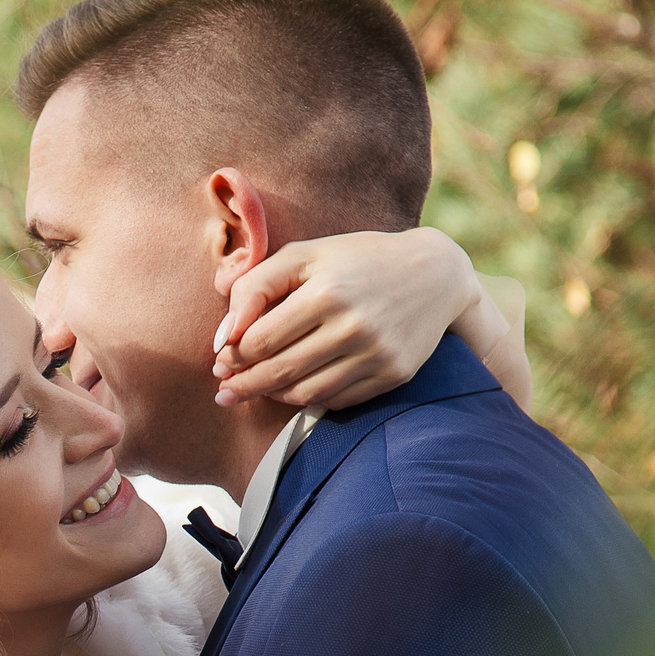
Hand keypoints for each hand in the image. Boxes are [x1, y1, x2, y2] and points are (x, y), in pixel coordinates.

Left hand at [211, 227, 478, 411]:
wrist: (435, 273)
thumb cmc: (356, 261)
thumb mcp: (305, 255)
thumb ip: (256, 285)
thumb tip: (223, 333)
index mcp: (326, 291)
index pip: (259, 340)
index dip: (232, 354)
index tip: (220, 358)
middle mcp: (354, 326)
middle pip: (278, 372)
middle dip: (243, 385)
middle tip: (224, 390)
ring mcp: (377, 353)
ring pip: (305, 394)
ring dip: (271, 396)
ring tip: (254, 390)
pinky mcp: (394, 374)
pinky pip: (336, 400)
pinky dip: (309, 399)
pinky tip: (294, 389)